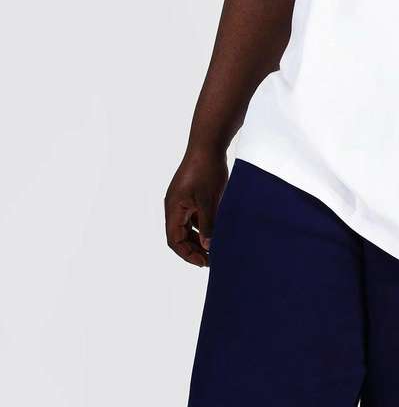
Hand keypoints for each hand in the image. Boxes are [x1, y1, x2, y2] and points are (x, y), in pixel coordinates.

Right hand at [164, 147, 227, 266]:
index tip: (204, 262)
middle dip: (193, 249)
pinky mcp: (191, 195)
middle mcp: (174, 206)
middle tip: (212, 259)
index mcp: (173, 208)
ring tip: (215, 247)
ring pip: (187, 226)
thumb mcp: (209, 199)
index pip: (174, 240)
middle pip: (179, 236)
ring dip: (198, 238)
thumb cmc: (207, 169)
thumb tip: (208, 246)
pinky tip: (217, 230)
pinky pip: (193, 216)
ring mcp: (182, 200)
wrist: (209, 144)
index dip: (187, 254)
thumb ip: (207, 224)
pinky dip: (202, 225)